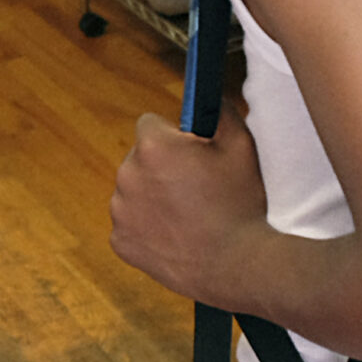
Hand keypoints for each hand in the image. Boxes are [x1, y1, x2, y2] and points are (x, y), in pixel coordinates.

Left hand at [110, 105, 270, 307]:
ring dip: (152, 195)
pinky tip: (175, 234)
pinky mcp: (120, 242)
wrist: (236, 264)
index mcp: (153, 146)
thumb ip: (219, 110)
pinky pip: (130, 223)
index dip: (174, 136)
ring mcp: (120, 212)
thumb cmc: (239, 202)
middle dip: (161, 165)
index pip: (149, 123)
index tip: (192, 151)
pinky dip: (147, 226)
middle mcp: (127, 174)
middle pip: (140, 157)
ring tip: (188, 213)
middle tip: (194, 185)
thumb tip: (207, 97)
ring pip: (133, 190)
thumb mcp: (241, 145)